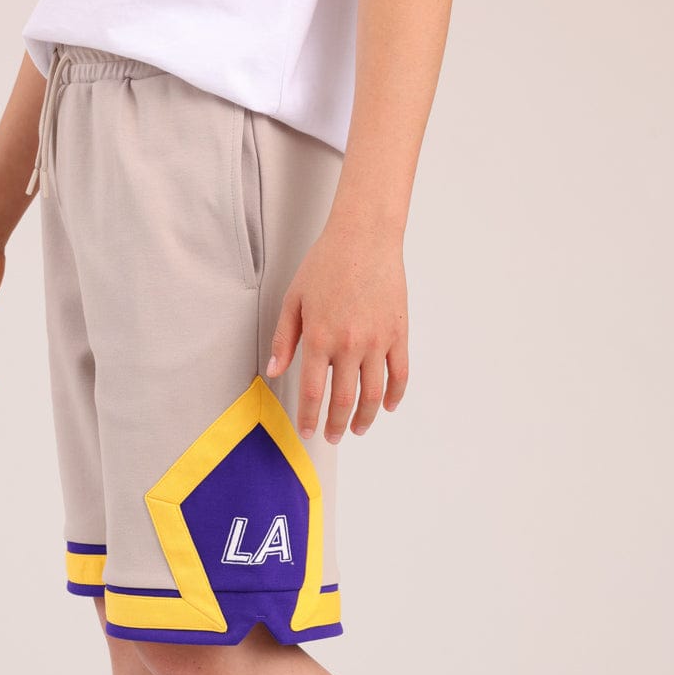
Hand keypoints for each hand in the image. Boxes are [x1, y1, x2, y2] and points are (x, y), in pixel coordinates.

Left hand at [266, 222, 409, 441]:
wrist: (364, 237)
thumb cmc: (325, 264)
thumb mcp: (294, 299)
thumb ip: (283, 339)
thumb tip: (274, 371)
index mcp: (319, 338)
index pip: (312, 392)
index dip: (308, 417)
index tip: (306, 431)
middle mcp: (349, 344)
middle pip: (344, 400)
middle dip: (336, 425)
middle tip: (332, 437)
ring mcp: (377, 341)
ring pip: (373, 394)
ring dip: (365, 418)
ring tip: (358, 429)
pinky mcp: (398, 333)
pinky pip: (399, 374)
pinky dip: (394, 395)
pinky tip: (386, 406)